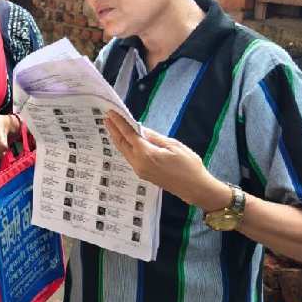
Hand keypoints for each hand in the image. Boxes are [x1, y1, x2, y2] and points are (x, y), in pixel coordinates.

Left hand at [104, 111, 230, 209]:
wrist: (195, 188)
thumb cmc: (189, 165)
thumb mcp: (173, 146)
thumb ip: (154, 137)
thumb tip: (141, 129)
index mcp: (146, 154)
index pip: (128, 134)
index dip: (119, 122)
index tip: (111, 113)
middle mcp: (139, 163)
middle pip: (122, 143)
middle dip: (113, 130)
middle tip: (106, 118)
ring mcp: (140, 170)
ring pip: (124, 152)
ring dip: (117, 138)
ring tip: (111, 127)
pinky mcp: (143, 174)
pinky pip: (129, 157)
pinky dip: (124, 147)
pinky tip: (124, 141)